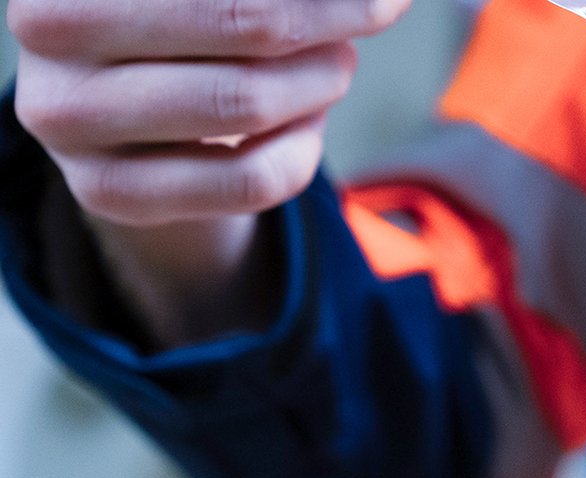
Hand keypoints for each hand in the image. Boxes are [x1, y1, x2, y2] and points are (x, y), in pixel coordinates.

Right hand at [12, 0, 404, 225]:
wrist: (123, 113)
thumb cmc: (186, 21)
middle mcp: (48, 28)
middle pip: (252, 22)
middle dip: (337, 18)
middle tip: (376, 13)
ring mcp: (68, 119)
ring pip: (251, 101)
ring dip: (323, 78)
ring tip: (337, 62)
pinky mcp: (106, 191)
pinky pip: (253, 178)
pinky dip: (304, 149)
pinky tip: (306, 124)